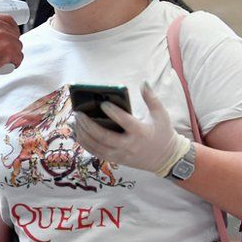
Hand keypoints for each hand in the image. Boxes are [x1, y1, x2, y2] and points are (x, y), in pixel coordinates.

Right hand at [0, 14, 22, 80]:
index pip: (8, 19)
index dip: (11, 30)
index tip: (10, 37)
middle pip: (14, 33)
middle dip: (12, 43)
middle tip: (4, 52)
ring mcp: (3, 35)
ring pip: (18, 45)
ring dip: (14, 53)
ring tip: (3, 60)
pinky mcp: (8, 48)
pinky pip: (19, 56)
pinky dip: (15, 62)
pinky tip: (8, 65)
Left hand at [71, 83, 190, 177]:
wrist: (167, 159)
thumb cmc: (163, 133)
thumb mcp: (161, 114)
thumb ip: (151, 98)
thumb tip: (144, 82)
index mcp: (141, 132)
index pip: (125, 122)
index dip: (113, 113)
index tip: (102, 103)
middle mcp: (129, 145)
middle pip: (105, 137)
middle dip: (88, 125)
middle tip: (78, 113)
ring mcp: (121, 154)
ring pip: (97, 146)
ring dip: (83, 134)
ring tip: (74, 121)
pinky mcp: (116, 160)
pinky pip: (96, 153)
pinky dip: (85, 144)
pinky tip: (77, 133)